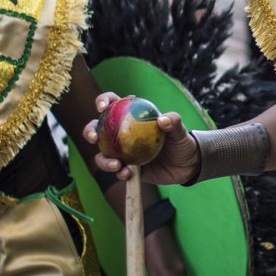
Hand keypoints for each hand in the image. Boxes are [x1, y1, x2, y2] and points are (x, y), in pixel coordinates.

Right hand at [83, 91, 200, 183]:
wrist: (186, 166)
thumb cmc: (181, 142)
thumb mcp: (180, 131)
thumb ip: (173, 123)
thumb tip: (163, 119)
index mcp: (133, 117)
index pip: (114, 104)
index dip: (104, 101)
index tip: (102, 107)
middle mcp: (123, 134)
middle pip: (98, 129)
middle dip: (89, 131)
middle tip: (94, 137)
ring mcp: (123, 152)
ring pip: (103, 154)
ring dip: (104, 160)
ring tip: (117, 165)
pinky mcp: (126, 168)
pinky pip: (117, 171)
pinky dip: (119, 173)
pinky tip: (127, 174)